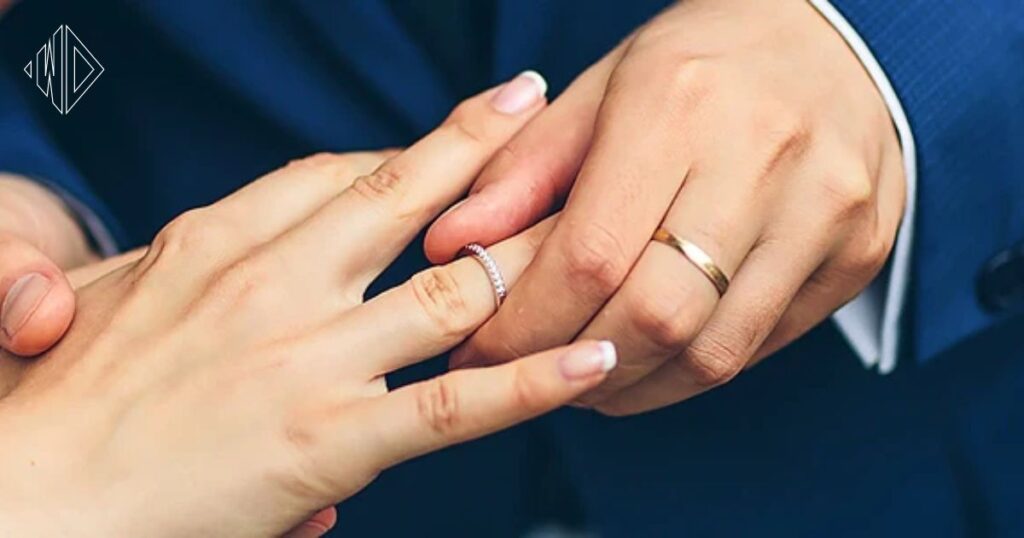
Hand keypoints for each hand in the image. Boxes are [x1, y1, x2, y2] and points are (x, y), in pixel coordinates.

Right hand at [0, 73, 615, 536]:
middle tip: (531, 103)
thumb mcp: (114, 301)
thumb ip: (181, 268)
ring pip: (453, 290)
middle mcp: (274, 281)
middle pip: (402, 193)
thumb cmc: (58, 403)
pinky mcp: (333, 438)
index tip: (442, 148)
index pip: (332, 174)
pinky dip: (534, 381)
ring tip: (592, 235)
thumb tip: (227, 256)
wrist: (28, 501)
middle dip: (477, 144)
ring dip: (529, 260)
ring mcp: (310, 356)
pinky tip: (593, 360)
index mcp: (217, 241)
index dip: (402, 156)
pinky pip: (457, 404)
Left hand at [426, 0, 904, 414]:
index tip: (478, 349)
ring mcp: (826, 211)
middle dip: (570, 365)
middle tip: (524, 373)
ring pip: (712, 350)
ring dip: (630, 385)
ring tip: (582, 378)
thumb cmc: (700, 64)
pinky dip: (689, 371)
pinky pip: (760, 346)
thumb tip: (450, 248)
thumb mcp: (601, 93)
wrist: (839, 39)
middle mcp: (763, 158)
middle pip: (653, 315)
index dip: (524, 323)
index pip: (589, 254)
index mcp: (679, 104)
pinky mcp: (859, 252)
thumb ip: (521, 172)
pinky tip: (648, 361)